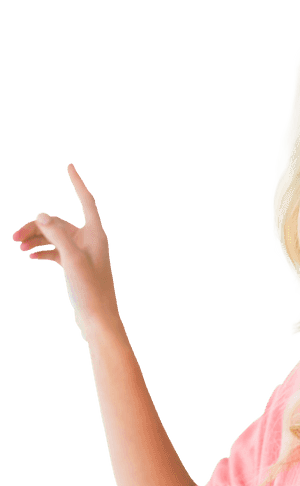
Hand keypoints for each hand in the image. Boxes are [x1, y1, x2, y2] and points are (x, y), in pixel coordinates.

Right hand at [11, 163, 121, 342]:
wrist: (98, 320)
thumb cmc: (91, 291)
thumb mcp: (72, 260)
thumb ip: (57, 235)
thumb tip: (41, 214)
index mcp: (95, 234)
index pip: (86, 200)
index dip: (77, 182)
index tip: (69, 165)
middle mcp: (90, 241)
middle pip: (59, 223)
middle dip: (36, 227)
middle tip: (14, 237)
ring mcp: (83, 254)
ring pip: (55, 238)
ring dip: (37, 240)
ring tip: (19, 247)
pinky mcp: (77, 267)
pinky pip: (57, 252)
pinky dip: (44, 252)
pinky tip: (31, 257)